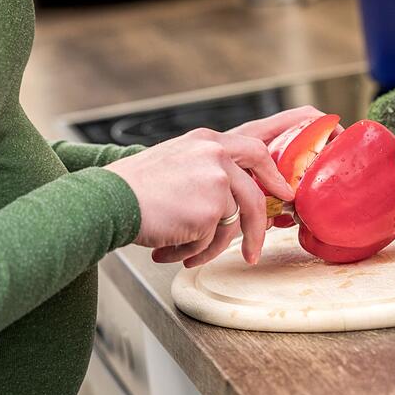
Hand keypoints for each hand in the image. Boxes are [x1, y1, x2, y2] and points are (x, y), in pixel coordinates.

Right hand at [105, 106, 327, 266]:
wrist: (109, 200)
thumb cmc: (133, 189)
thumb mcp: (173, 163)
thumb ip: (204, 171)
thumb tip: (228, 202)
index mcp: (206, 141)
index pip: (255, 145)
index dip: (274, 170)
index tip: (286, 189)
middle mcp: (216, 154)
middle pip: (254, 192)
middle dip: (258, 225)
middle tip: (256, 248)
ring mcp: (216, 180)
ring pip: (231, 224)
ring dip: (209, 247)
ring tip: (183, 254)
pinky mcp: (211, 208)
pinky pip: (213, 241)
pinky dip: (193, 252)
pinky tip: (169, 251)